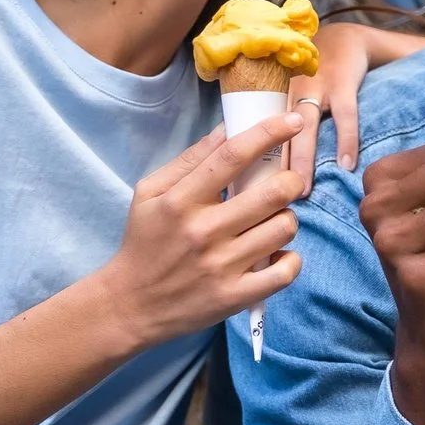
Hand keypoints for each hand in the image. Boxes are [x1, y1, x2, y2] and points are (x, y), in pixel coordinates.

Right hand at [90, 115, 309, 352]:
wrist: (131, 304)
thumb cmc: (144, 242)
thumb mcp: (150, 193)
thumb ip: (188, 161)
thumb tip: (226, 130)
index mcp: (180, 201)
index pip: (232, 156)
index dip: (269, 132)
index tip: (293, 120)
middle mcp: (203, 232)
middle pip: (271, 193)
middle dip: (290, 180)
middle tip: (285, 183)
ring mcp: (222, 266)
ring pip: (284, 228)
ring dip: (287, 219)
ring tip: (271, 221)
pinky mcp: (235, 297)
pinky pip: (286, 271)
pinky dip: (289, 258)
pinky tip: (274, 254)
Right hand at [286, 22, 424, 179]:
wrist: (332, 34)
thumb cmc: (368, 55)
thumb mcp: (391, 51)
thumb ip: (423, 55)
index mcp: (342, 77)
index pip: (346, 111)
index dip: (346, 137)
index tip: (346, 166)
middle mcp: (312, 85)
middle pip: (303, 125)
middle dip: (303, 158)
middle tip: (304, 190)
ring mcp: (291, 93)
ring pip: (282, 130)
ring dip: (282, 161)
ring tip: (283, 192)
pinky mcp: (280, 100)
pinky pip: (273, 130)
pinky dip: (272, 154)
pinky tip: (269, 180)